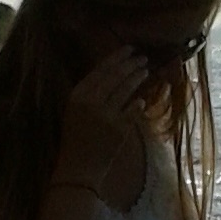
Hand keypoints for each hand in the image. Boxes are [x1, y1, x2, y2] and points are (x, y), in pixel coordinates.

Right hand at [57, 47, 149, 185]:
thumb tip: (112, 75)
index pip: (100, 69)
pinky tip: (141, 100)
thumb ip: (90, 95)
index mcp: (77, 95)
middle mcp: (91, 102)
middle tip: (142, 57)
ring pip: (126, 90)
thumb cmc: (75, 142)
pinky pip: (132, 111)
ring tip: (146, 70)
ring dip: (137, 78)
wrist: (78, 171)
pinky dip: (137, 104)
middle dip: (131, 64)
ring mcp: (106, 115)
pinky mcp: (119, 129)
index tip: (128, 49)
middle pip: (115, 76)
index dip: (116, 57)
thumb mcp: (75, 113)